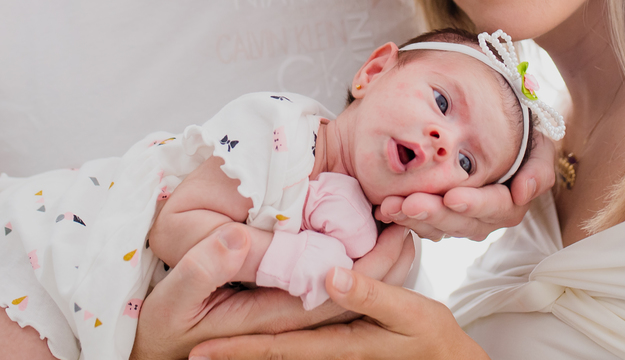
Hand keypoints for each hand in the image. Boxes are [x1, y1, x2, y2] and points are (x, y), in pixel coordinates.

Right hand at [130, 224, 414, 358]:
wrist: (158, 350)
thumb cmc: (163, 327)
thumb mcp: (174, 298)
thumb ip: (207, 266)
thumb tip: (238, 239)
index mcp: (271, 319)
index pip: (331, 294)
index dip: (367, 267)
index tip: (394, 232)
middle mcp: (292, 328)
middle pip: (350, 297)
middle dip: (384, 264)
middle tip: (412, 227)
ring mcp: (293, 324)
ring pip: (346, 299)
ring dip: (376, 267)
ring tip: (404, 232)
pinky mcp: (286, 315)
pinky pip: (332, 296)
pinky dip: (356, 271)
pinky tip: (371, 246)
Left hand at [190, 265, 487, 359]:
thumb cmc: (434, 338)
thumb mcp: (409, 312)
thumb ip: (369, 294)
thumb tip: (328, 273)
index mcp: (340, 346)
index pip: (278, 348)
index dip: (238, 349)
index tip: (200, 350)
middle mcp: (330, 357)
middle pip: (271, 356)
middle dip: (231, 355)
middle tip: (189, 353)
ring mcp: (333, 357)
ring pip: (283, 353)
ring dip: (250, 353)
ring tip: (210, 347)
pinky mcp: (340, 353)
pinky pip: (300, 351)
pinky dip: (276, 348)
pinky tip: (259, 340)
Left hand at [376, 130, 554, 240]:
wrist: (487, 126)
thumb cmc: (518, 136)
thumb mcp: (538, 146)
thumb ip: (539, 167)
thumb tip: (525, 193)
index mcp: (509, 203)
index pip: (495, 209)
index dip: (475, 204)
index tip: (452, 196)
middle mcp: (483, 217)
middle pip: (460, 223)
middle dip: (435, 214)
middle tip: (410, 203)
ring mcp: (458, 220)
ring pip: (436, 226)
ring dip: (413, 218)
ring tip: (390, 206)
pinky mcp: (436, 217)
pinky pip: (419, 222)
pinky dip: (402, 216)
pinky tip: (383, 206)